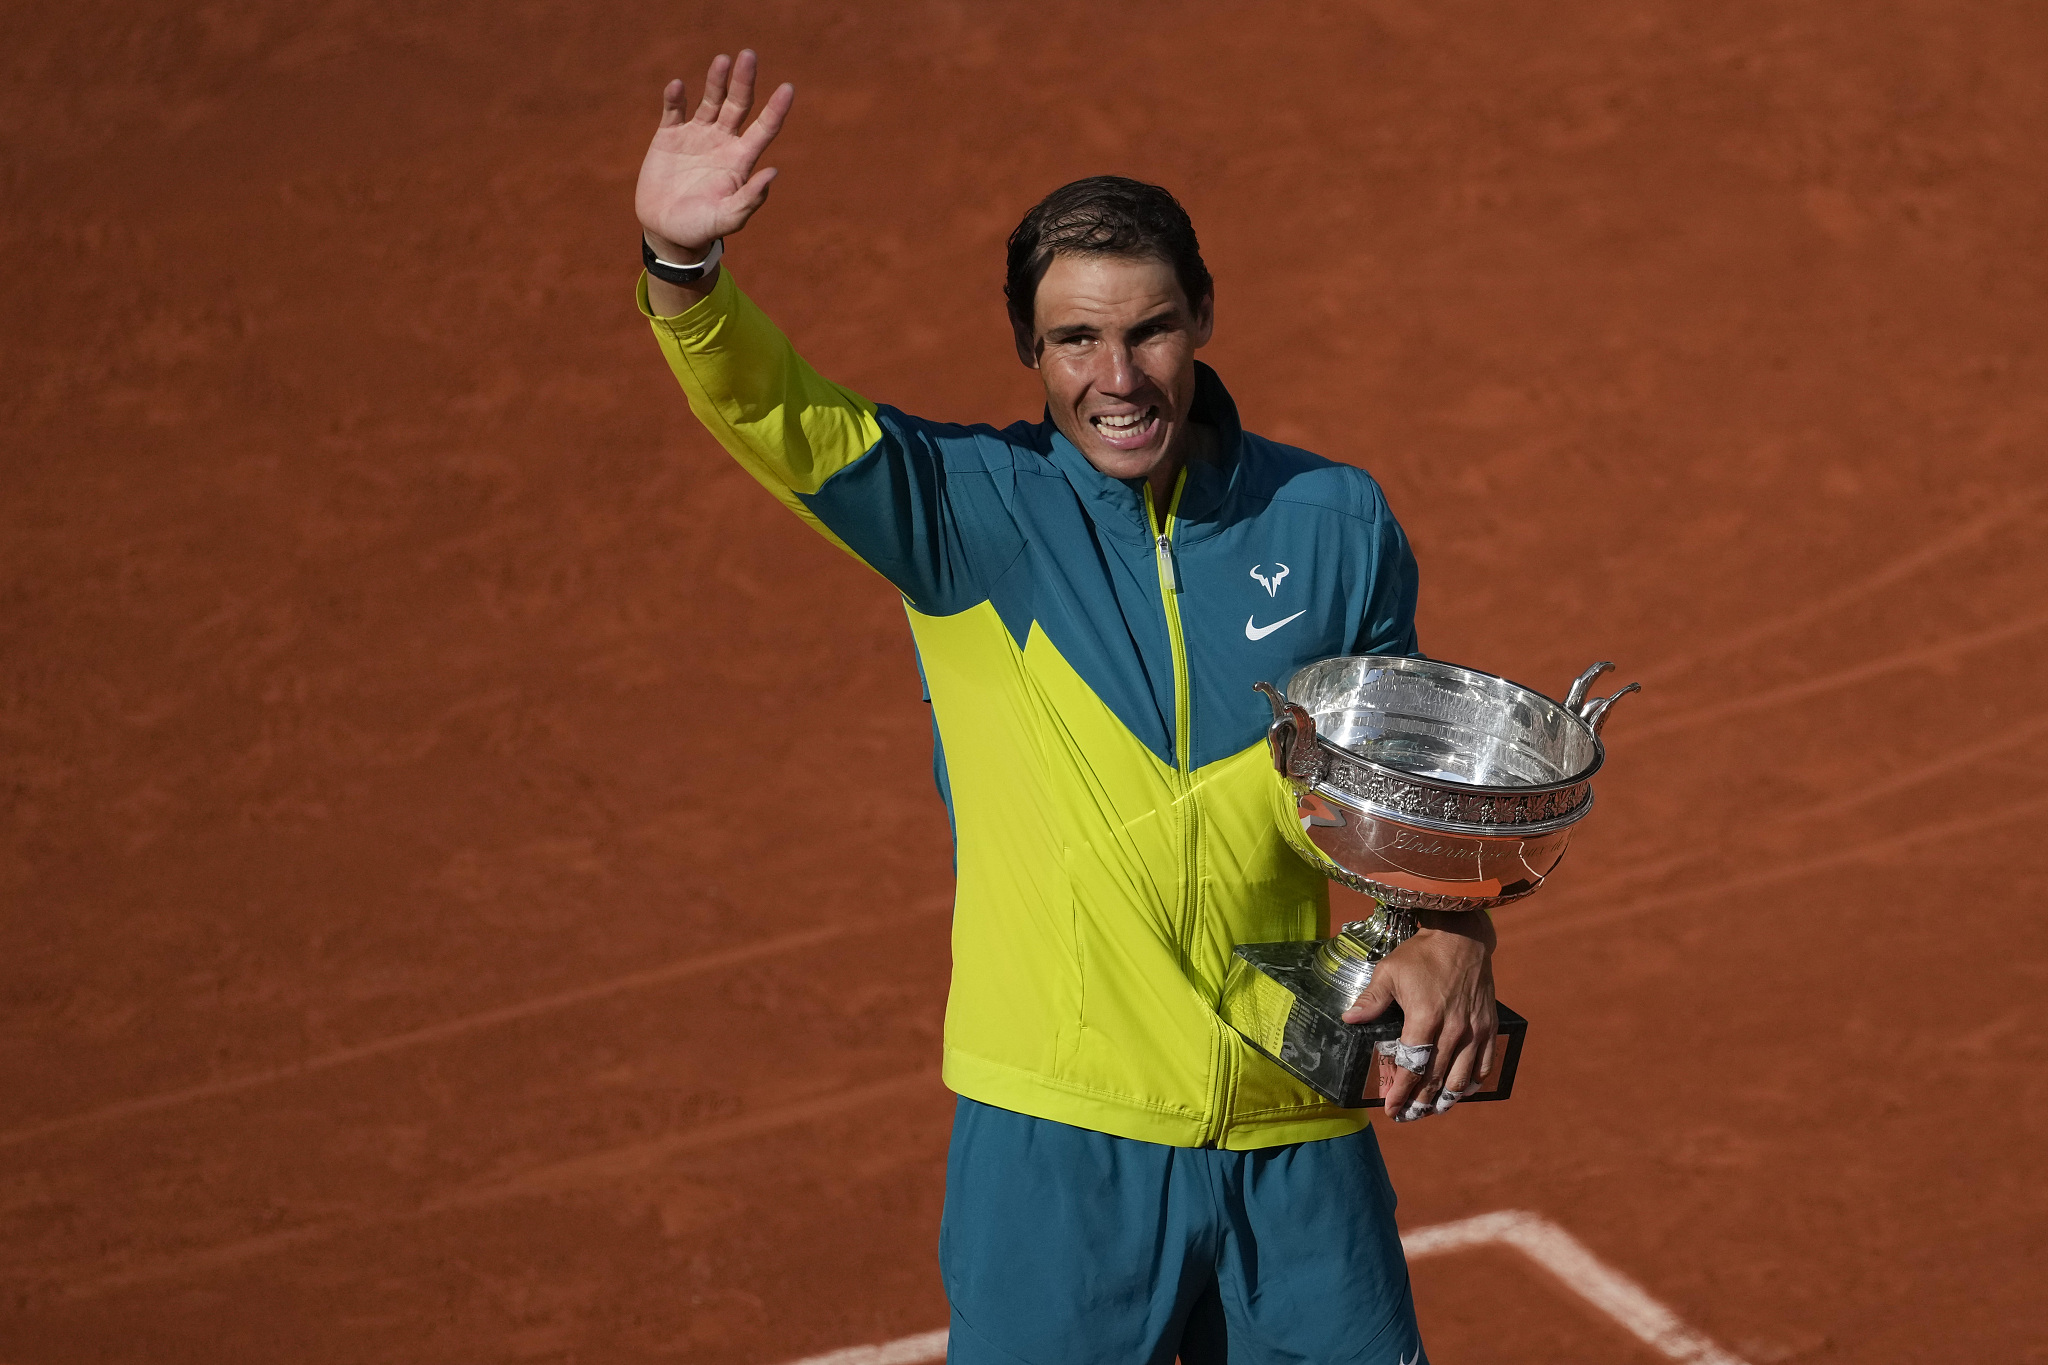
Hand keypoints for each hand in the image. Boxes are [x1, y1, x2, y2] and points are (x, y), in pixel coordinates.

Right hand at [635, 50, 794, 260]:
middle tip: (749, 56)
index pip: (764, 128)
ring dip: (716, 80)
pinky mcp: (669, 136)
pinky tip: (677, 86)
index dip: (776, 109)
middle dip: (744, 81)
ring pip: (710, 100)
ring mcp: (696, 135)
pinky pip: (674, 110)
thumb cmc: (702, 228)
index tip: (788, 88)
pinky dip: (675, 98)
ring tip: (723, 61)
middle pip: (738, 104)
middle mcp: (722, 141)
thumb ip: (750, 199)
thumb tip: (774, 173)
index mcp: (741, 159)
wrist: (666, 231)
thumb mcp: (728, 218)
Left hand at [1342, 910, 1497, 1122]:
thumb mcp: (1389, 972)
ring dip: (1445, 1100)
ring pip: (1461, 1078)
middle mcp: (1453, 1030)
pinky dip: (1472, 1082)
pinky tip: (1460, 1091)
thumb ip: (1371, 1000)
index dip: (1400, 1092)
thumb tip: (1349, 1019)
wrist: (1462, 936)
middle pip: (1436, 1079)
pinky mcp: (1488, 1026)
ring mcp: (1474, 1030)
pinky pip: (1484, 1063)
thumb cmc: (1422, 954)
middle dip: (1420, 1103)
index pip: (1412, 1067)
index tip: (1390, 1109)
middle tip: (1408, 1117)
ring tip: (1432, 1111)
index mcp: (1425, 1019)